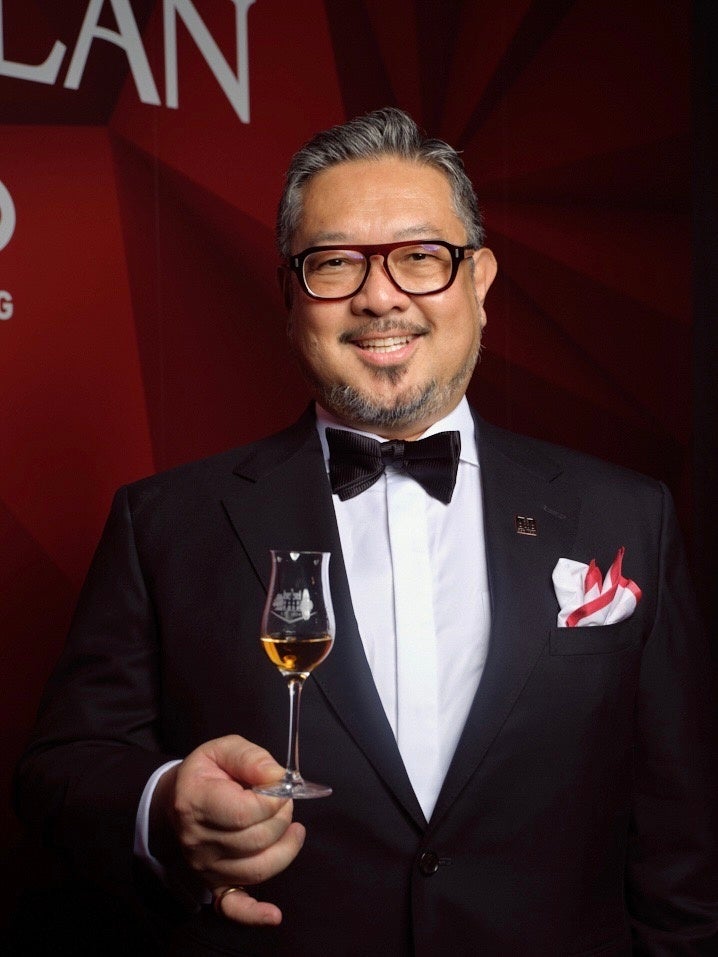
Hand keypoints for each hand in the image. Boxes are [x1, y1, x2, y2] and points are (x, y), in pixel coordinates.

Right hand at [150, 735, 305, 924]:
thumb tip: (279, 778)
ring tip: (293, 829)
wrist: (179, 799)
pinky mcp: (214, 884)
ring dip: (285, 849)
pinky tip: (274, 915)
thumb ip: (252, 758)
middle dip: (282, 818)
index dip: (274, 800)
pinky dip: (254, 914)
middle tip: (285, 801)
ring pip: (256, 870)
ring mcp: (204, 867)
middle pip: (256, 842)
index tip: (281, 786)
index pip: (246, 813)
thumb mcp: (224, 749)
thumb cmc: (206, 773)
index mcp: (196, 802)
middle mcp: (197, 841)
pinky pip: (232, 907)